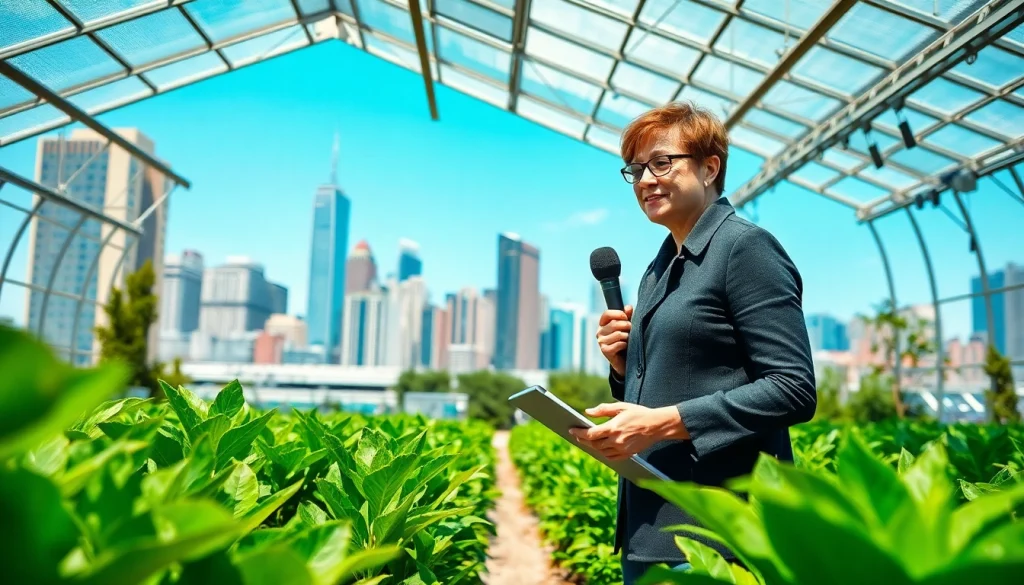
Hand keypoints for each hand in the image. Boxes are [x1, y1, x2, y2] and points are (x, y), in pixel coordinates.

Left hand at [568, 402, 685, 460]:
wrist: (657, 425)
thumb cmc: (639, 413)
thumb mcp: (621, 407)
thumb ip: (603, 409)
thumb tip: (587, 412)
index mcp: (613, 428)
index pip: (590, 434)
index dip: (579, 433)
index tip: (571, 430)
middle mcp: (616, 440)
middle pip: (593, 444)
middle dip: (583, 440)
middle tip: (576, 435)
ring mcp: (622, 449)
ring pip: (601, 451)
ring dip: (592, 447)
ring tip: (586, 440)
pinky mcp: (628, 454)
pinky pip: (611, 457)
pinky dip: (603, 453)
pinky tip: (600, 447)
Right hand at [597, 305, 632, 375]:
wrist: (624, 360)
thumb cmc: (625, 341)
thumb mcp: (627, 327)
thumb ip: (627, 316)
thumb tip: (628, 307)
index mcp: (603, 324)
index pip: (607, 314)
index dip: (618, 314)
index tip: (626, 317)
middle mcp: (599, 332)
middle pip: (615, 324)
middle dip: (627, 326)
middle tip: (632, 330)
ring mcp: (601, 342)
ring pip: (618, 334)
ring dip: (628, 336)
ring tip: (630, 339)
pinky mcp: (605, 351)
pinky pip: (619, 344)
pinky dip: (625, 345)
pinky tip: (626, 347)